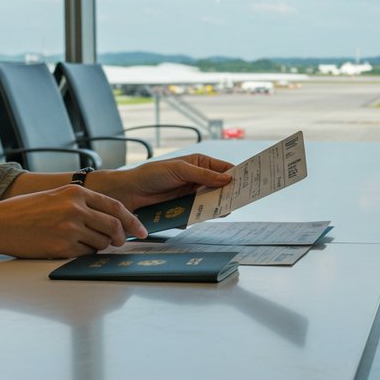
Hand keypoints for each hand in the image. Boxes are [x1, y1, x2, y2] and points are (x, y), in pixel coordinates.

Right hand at [0, 185, 146, 256]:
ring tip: (79, 241)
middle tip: (118, 243)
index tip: (142, 231)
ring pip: (102, 243)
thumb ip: (83, 204)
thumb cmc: (25, 211)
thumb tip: (112, 220)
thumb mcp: (57, 196)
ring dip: (98, 246)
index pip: (116, 207)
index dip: (133, 221)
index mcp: (76, 192)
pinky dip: (83, 253)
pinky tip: (67, 247)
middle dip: (120, 238)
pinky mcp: (63, 245)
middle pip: (114, 227)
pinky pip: (86, 254)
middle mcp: (76, 208)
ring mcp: (70, 227)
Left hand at [94, 154, 233, 210]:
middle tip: (241, 198)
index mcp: (200, 164)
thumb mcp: (180, 170)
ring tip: (226, 208)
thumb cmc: (152, 174)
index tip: (250, 180)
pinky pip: (200, 213)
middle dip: (231, 192)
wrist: (130, 192)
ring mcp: (193, 195)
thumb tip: (227, 179)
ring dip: (218, 205)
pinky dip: (204, 214)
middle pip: (222, 187)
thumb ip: (204, 175)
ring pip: (213, 201)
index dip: (237, 174)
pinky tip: (208, 214)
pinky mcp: (186, 209)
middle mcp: (199, 179)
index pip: (224, 169)